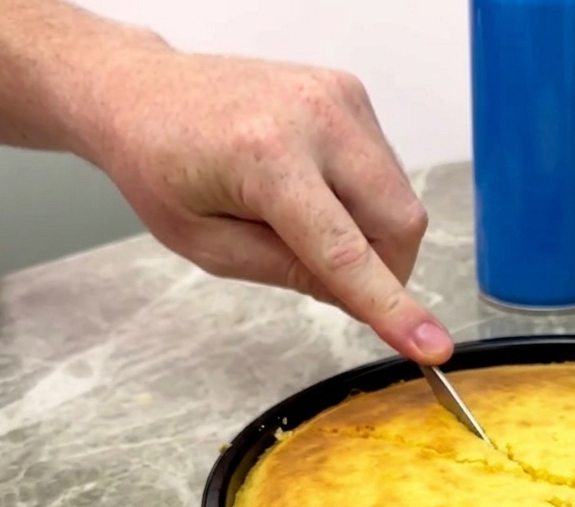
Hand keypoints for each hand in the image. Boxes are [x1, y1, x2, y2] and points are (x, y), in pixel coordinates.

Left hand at [94, 49, 452, 363]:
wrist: (143, 94)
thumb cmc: (163, 168)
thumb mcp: (213, 248)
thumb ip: (291, 274)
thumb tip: (361, 297)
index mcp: (265, 157)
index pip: (346, 252)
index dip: (391, 306)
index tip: (431, 345)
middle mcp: (313, 116)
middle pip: (399, 223)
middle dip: (385, 269)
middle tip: (332, 278)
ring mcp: (339, 97)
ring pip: (400, 200)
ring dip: (370, 233)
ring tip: (304, 218)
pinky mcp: (351, 93)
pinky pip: (387, 172)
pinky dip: (363, 201)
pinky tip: (315, 190)